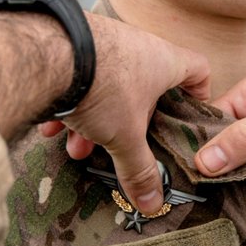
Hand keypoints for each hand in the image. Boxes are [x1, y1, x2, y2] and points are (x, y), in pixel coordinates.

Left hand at [38, 14, 210, 213]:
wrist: (46, 54)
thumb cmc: (102, 87)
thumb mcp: (125, 138)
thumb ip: (140, 170)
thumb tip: (153, 203)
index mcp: (164, 62)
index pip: (199, 69)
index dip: (199, 92)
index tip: (189, 115)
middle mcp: (137, 46)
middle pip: (147, 88)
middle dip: (130, 123)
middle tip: (118, 146)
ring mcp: (105, 42)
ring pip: (109, 86)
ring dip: (94, 119)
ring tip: (76, 146)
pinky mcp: (74, 44)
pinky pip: (80, 77)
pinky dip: (70, 103)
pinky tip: (53, 127)